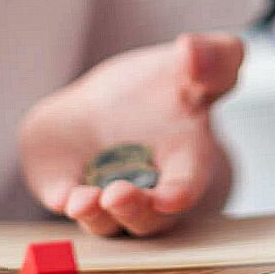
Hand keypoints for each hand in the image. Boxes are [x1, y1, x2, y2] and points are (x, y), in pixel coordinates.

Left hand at [17, 33, 246, 237]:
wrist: (105, 107)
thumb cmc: (157, 93)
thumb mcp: (190, 67)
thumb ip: (213, 58)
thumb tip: (194, 50)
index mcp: (185, 162)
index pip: (187, 184)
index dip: (180, 193)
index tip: (171, 198)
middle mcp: (147, 191)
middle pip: (146, 219)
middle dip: (135, 210)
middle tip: (119, 195)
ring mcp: (104, 197)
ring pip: (105, 224)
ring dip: (96, 216)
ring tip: (84, 201)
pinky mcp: (64, 189)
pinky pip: (63, 202)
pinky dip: (62, 201)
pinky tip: (61, 195)